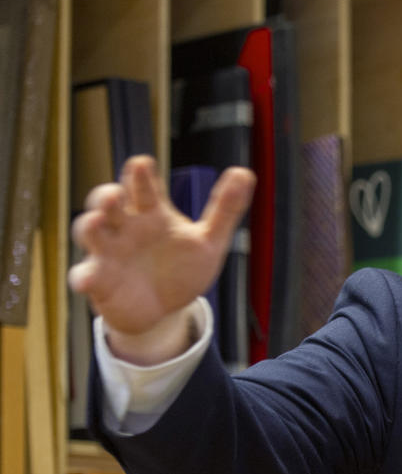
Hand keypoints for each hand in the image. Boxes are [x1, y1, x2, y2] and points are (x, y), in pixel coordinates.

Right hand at [69, 155, 253, 342]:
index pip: (143, 187)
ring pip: (90, 231)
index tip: (143, 164)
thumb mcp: (209, 240)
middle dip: (107, 195)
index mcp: (151, 213)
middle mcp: (126, 227)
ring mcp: (109, 252)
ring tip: (97, 221)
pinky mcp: (100, 280)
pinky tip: (87, 279)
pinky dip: (84, 276)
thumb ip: (225, 208)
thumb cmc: (181, 268)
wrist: (165, 309)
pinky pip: (85, 274)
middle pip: (108, 202)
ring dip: (90, 225)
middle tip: (115, 194)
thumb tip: (245, 172)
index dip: (141, 175)